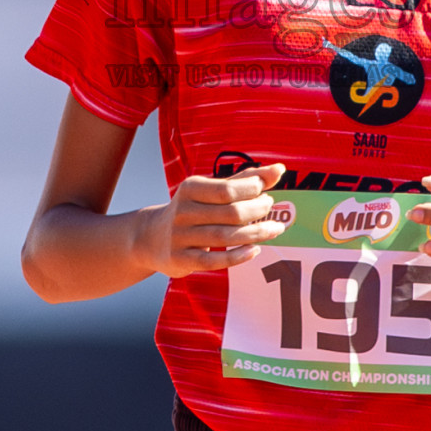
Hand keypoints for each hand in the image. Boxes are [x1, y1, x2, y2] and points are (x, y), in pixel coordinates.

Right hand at [135, 163, 287, 278]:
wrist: (151, 238)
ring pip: (225, 237)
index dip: (251, 191)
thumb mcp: (211, 190)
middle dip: (257, 211)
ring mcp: (180, 237)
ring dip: (256, 233)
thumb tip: (279, 169)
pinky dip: (238, 256)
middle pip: (230, 213)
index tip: (266, 192)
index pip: (227, 189)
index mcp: (190, 189)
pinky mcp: (181, 259)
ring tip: (275, 229)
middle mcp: (183, 211)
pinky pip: (214, 260)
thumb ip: (244, 180)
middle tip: (271, 209)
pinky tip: (255, 250)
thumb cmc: (192, 209)